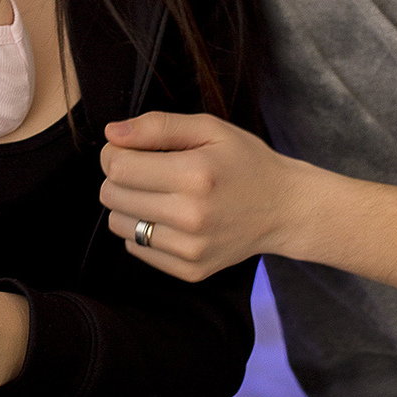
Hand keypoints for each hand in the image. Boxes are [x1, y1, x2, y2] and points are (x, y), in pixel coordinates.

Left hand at [100, 111, 299, 280]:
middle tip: (144, 170)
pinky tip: (169, 217)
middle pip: (112, 196)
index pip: (118, 167)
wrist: (285, 208)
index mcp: (195, 174)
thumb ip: (158, 126)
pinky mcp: (190, 270)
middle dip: (119, 177)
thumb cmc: (245, 162)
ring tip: (157, 194)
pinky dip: (143, 231)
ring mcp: (191, 248)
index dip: (113, 153)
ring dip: (128, 205)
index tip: (127, 149)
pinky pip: (136, 249)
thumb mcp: (209, 129)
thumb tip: (112, 133)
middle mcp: (192, 216)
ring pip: (119, 225)